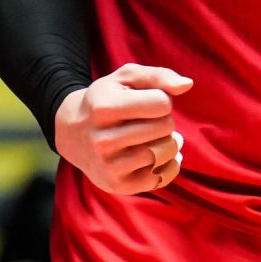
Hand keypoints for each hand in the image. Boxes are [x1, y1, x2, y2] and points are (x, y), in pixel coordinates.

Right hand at [53, 64, 191, 195]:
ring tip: (154, 137)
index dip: (162, 99)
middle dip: (164, 120)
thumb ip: (158, 76)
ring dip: (168, 142)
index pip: (162, 103)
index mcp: (103, 108)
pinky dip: (168, 164)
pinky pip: (163, 177)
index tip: (147, 101)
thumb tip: (187, 84)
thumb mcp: (125, 78)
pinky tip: (157, 155)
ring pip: (166, 152)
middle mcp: (103, 140)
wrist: (73, 133)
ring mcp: (110, 166)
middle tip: (149, 120)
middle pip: (165, 127)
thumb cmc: (107, 100)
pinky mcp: (118, 186)